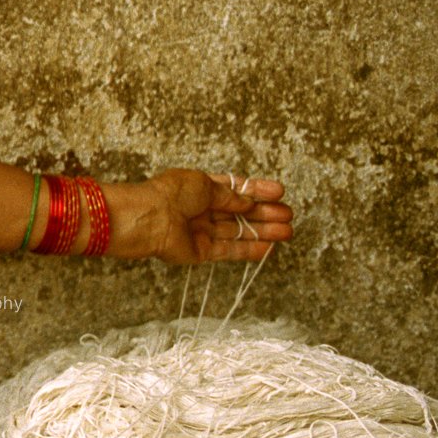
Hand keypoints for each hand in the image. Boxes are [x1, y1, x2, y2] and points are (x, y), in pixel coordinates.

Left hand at [134, 169, 292, 265]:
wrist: (149, 218)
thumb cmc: (170, 194)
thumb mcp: (205, 185)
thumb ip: (229, 196)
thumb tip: (247, 202)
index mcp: (198, 188)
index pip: (233, 189)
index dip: (256, 191)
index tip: (279, 192)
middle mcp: (199, 209)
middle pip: (238, 212)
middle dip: (264, 213)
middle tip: (288, 215)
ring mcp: (200, 231)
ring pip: (237, 232)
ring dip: (263, 232)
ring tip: (287, 231)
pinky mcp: (199, 252)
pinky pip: (228, 251)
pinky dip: (249, 250)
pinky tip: (269, 248)